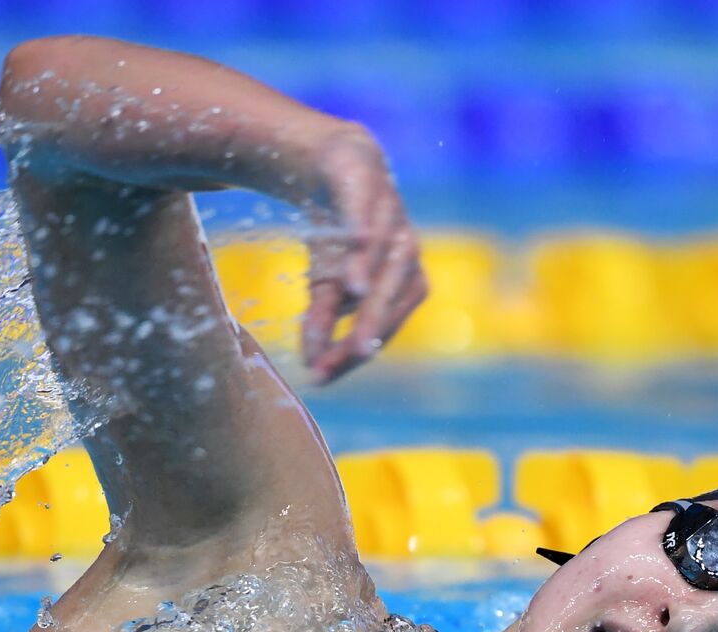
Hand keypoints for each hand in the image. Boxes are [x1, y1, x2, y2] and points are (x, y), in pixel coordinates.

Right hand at [302, 129, 427, 383]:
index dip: (353, 353)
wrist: (336, 168)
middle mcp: (405, 255)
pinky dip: (363, 236)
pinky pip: (367, 215)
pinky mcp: (368, 188)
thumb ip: (323, 319)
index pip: (382, 328)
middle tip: (339, 358)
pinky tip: (356, 252)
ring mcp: (391, 219)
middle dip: (365, 329)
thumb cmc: (339, 237)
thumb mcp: (325, 281)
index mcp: (403, 285)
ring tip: (351, 304)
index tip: (322, 376)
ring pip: (385, 258)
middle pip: (391, 299)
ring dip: (369, 281)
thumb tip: (311, 363)